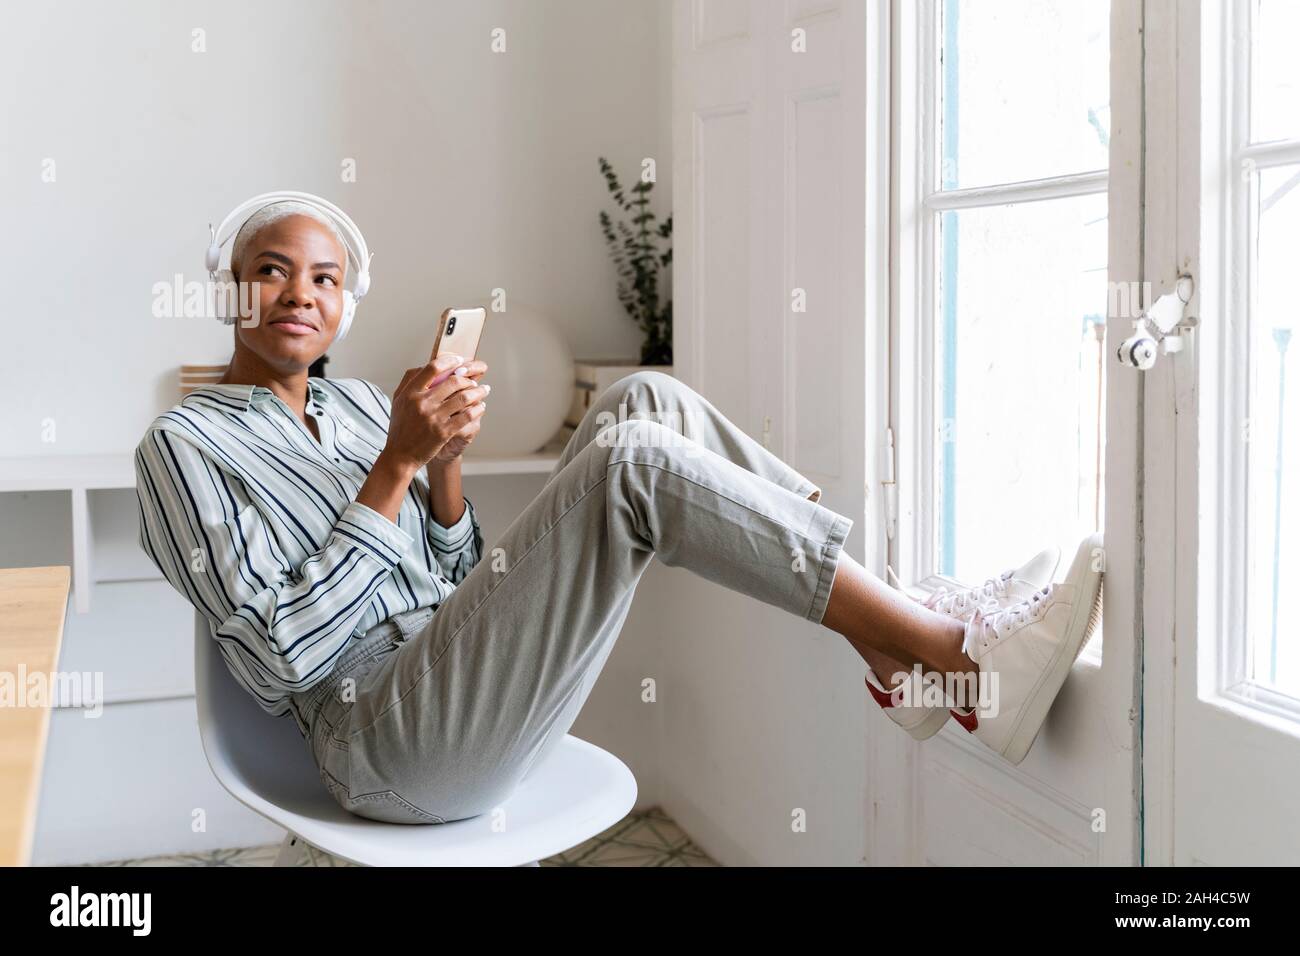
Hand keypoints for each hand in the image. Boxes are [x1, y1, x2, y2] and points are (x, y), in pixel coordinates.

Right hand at [381, 354, 488, 472]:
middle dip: (469, 379)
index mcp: (411, 393)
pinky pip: (466, 416)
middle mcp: (422, 403)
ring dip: (478, 392)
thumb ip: (409, 381)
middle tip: (475, 380)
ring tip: (484, 390)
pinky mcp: (444, 432)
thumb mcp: (398, 400)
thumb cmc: (400, 427)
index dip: (449, 361)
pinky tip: (480, 407)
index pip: (432, 368)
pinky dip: (477, 409)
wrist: (400, 455)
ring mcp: (434, 417)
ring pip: (464, 398)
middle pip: (453, 381)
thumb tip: (426, 365)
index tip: (459, 360)